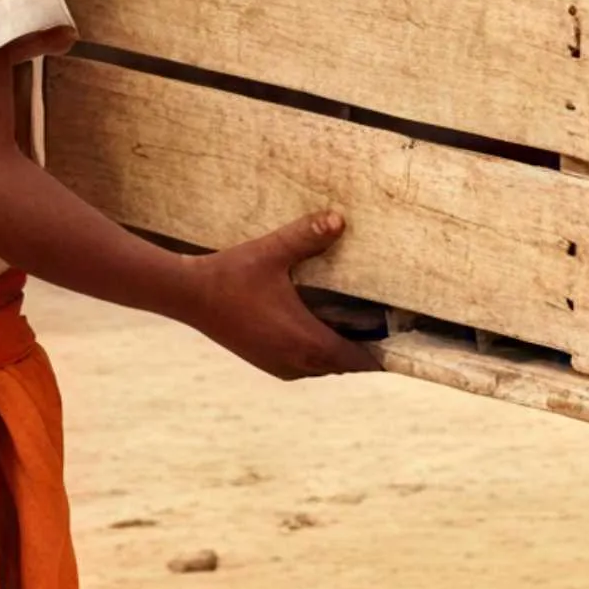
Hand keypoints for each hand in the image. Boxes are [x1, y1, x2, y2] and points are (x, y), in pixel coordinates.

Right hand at [184, 212, 381, 378]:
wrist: (189, 296)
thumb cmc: (231, 275)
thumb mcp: (272, 252)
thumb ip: (307, 235)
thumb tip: (339, 219)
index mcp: (303, 341)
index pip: (354, 359)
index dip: (379, 354)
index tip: (399, 343)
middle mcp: (292, 361)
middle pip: (342, 366)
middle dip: (363, 351)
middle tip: (385, 328)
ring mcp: (275, 364)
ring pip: (321, 368)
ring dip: (338, 354)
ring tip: (358, 330)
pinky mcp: (263, 360)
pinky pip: (301, 367)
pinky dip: (317, 355)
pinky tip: (318, 332)